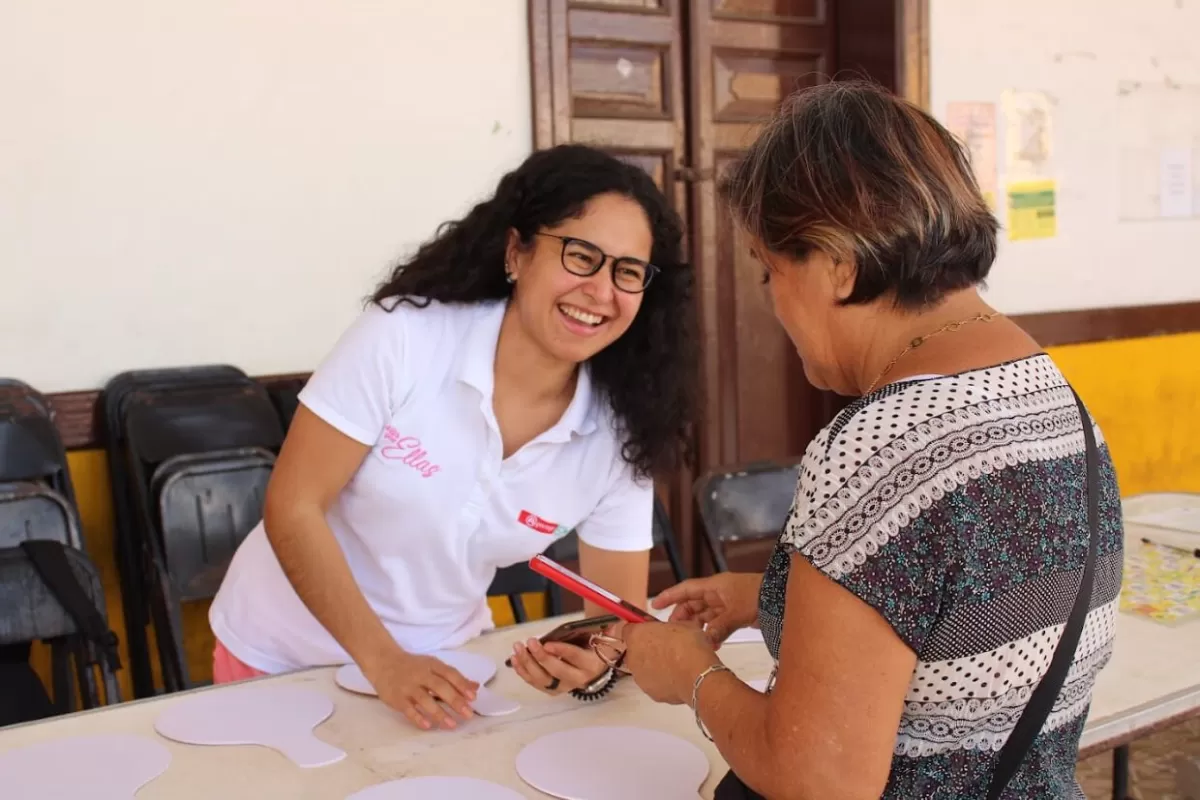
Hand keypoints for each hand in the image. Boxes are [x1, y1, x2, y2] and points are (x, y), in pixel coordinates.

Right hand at [364, 650, 478, 730]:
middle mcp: (421, 675)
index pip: (449, 674)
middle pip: (440, 687)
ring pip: (425, 700)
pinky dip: (417, 717)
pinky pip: (408, 709)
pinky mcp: (396, 698)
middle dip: (455, 701)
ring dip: (439, 713)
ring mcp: (408, 687)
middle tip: (468, 714)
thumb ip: (453, 677)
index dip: (462, 685)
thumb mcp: (433, 666)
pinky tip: (428, 726)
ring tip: (452, 725)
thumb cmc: (413, 666)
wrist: (383, 662)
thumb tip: (475, 687)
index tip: (473, 698)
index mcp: (432, 665)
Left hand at [509, 637, 608, 694]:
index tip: (547, 643)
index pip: (576, 657)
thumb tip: (577, 627)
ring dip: (528, 664)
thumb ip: (586, 632)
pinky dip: (523, 671)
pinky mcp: (553, 690)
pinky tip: (514, 659)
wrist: (594, 667)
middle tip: (530, 641)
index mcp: (590, 664)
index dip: (561, 651)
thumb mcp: (593, 637)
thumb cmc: (591, 646)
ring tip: (518, 648)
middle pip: (557, 671)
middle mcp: (578, 679)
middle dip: (541, 657)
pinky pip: (535, 683)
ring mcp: (564, 687)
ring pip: (543, 679)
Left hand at [610, 620, 718, 704]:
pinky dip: (662, 680)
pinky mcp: (650, 693)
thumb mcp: (681, 624)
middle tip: (667, 646)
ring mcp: (639, 677)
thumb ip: (666, 627)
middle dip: (647, 647)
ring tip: (675, 664)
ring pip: (643, 668)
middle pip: (635, 650)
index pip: (629, 628)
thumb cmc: (688, 644)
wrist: (698, 675)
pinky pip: (653, 682)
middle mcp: (632, 657)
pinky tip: (677, 677)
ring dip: (654, 665)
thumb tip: (667, 631)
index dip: (641, 628)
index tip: (653, 629)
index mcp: (636, 635)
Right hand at [652, 572, 762, 646]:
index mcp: (715, 586)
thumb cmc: (760, 597)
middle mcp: (719, 593)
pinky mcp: (736, 614)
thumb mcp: (736, 612)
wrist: (784, 598)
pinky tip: (711, 645)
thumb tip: (704, 641)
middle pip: (694, 604)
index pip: (686, 589)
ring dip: (699, 629)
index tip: (655, 606)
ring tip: (693, 642)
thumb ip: (718, 626)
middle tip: (675, 632)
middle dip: (683, 617)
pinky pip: (718, 624)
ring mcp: (728, 604)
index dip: (670, 596)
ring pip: (706, 616)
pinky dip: (713, 633)